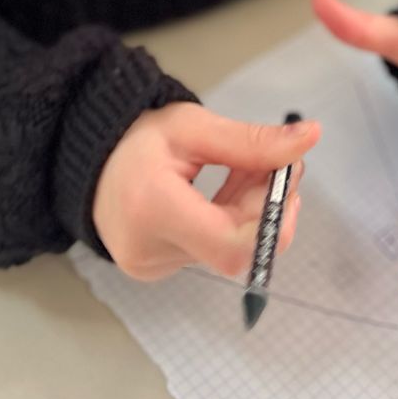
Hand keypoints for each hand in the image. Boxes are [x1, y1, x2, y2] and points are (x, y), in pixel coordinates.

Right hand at [92, 104, 319, 281]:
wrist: (87, 157)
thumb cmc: (137, 137)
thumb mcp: (194, 127)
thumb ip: (253, 141)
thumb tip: (310, 137)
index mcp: (153, 208)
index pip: (232, 244)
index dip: (271, 218)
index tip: (286, 178)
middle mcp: (148, 249)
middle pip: (236, 248)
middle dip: (265, 207)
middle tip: (273, 163)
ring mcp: (150, 267)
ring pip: (227, 250)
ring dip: (249, 212)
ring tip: (242, 170)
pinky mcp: (154, 271)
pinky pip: (210, 252)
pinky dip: (229, 222)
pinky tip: (222, 191)